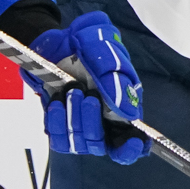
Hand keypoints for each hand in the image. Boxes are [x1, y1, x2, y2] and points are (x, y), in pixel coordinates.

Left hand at [33, 11, 146, 163]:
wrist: (57, 40)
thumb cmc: (88, 43)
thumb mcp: (105, 53)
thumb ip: (116, 81)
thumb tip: (130, 113)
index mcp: (124, 107)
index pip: (132, 141)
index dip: (133, 148)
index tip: (133, 143)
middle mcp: (104, 122)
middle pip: (102, 144)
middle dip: (93, 122)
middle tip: (85, 94)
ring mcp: (81, 125)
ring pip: (79, 143)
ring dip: (73, 118)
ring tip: (69, 90)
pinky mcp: (61, 125)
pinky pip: (59, 140)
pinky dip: (56, 123)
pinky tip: (56, 102)